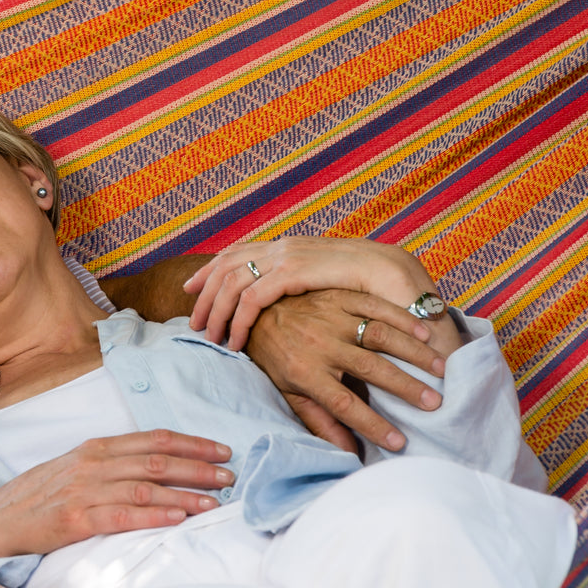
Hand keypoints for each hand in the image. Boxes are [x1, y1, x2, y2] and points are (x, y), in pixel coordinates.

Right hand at [0, 429, 233, 564]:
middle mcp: (93, 464)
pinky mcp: (75, 519)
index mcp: (97, 448)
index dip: (191, 444)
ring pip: (145, 486)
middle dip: (198, 468)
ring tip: (214, 502)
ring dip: (185, 493)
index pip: (153, 440)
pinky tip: (177, 518)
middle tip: (230, 476)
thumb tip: (157, 465)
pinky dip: (153, 515)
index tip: (222, 450)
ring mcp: (84, 490)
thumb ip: (113, 464)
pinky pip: (122, 515)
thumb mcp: (77, 468)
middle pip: (156, 460)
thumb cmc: (41, 496)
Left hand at [186, 237, 429, 350]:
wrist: (396, 275)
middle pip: (225, 265)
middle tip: (193, 322)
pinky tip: (235, 342)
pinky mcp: (292, 272)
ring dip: (216, 311)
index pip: (237, 252)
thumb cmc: (367, 286)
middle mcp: (282, 246)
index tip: (192, 288)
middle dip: (204, 292)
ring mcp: (285, 256)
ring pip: (231, 282)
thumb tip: (284, 302)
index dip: (210, 269)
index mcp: (288, 245)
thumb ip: (302, 285)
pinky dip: (238, 321)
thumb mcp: (324, 282)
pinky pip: (251, 298)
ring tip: (209, 338)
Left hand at [243, 289, 449, 452]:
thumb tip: (347, 453)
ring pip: (378, 334)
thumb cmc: (276, 357)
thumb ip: (319, 421)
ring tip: (441, 368)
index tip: (400, 442)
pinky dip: (401, 317)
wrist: (256, 310)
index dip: (372, 425)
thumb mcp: (290, 393)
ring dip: (412, 351)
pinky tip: (425, 331)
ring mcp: (331, 317)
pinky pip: (375, 305)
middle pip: (370, 368)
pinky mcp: (339, 296)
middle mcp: (321, 344)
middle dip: (405, 387)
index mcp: (306, 372)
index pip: (344, 404)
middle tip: (435, 403)